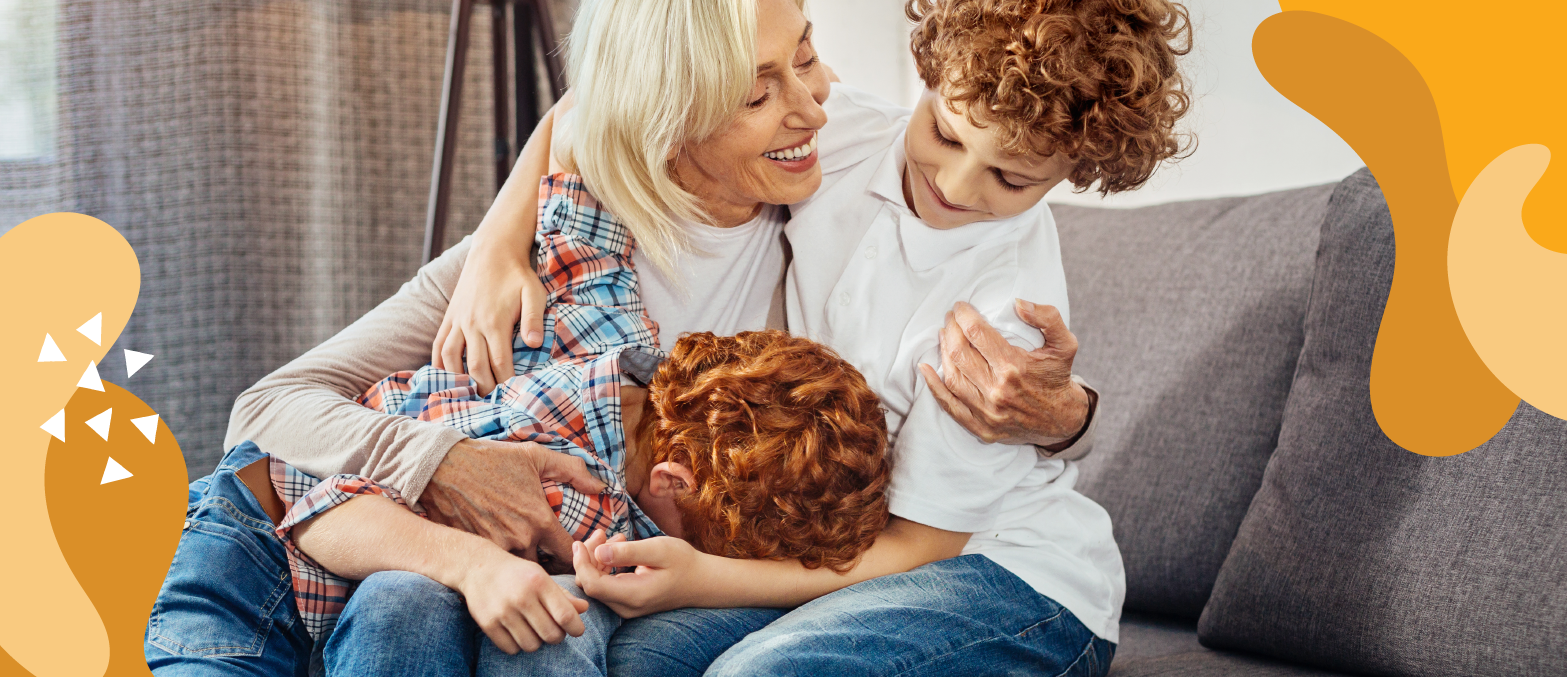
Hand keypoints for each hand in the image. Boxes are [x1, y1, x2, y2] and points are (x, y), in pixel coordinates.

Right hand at [420, 439, 606, 573]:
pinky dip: (501, 566)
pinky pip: (494, 567)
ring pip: (518, 572)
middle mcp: (519, 540)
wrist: (442, 466)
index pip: (568, 554)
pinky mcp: (474, 551)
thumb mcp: (535, 456)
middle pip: (545, 571)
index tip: (574, 554)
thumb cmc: (491, 459)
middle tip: (552, 564)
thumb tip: (600, 485)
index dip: (575, 557)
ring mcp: (495, 549)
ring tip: (530, 565)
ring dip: (526, 571)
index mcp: (539, 520)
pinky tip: (503, 561)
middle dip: (551, 570)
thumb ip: (572, 470)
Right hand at [432, 240, 544, 395]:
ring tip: (467, 396)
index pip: (499, 363)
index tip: (511, 398)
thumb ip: (534, 319)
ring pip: (451, 358)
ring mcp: (458, 321)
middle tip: (491, 405)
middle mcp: (472, 324)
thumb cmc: (518, 275)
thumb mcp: (534, 293)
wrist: (493, 251)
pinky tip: (443, 377)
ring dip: (458, 380)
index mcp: (494, 322)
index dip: (505, 383)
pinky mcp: (450, 317)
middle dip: (484, 388)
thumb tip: (535, 344)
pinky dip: (439, 363)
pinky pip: (439, 344)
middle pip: (476, 366)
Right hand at [458, 548, 590, 653]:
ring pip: (532, 645)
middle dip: (557, 636)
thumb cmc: (517, 574)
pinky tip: (517, 632)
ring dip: (537, 642)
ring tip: (534, 630)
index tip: (576, 630)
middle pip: (551, 635)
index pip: (566, 616)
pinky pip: (511, 648)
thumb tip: (584, 609)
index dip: (576, 628)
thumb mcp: (541, 577)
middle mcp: (522, 597)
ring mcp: (503, 611)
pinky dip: (517, 645)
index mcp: (539, 583)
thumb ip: (563, 595)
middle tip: (554, 629)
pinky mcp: (488, 623)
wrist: (478, 567)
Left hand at [572, 534, 705, 617]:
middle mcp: (626, 607)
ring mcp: (626, 608)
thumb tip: (599, 552)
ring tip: (617, 537)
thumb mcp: (659, 550)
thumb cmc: (684, 562)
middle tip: (602, 533)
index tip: (580, 542)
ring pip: (597, 585)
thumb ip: (629, 552)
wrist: (702, 581)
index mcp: (634, 595)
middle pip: (591, 585)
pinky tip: (619, 548)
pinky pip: (606, 585)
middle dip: (589, 557)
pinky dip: (607, 565)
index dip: (581, 564)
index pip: (592, 585)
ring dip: (598, 559)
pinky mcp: (627, 602)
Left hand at [918, 300, 1090, 447]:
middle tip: (951, 318)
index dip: (964, 315)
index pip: (977, 333)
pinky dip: (934, 387)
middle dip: (951, 330)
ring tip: (944, 335)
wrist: (1062, 421)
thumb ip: (1047, 318)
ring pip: (952, 376)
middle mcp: (997, 391)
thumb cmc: (1058, 377)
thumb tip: (1018, 303)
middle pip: (959, 353)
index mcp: (1014, 367)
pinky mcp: (981, 427)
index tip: (961, 307)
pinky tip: (924, 370)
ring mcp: (987, 412)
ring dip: (943, 352)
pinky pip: (950, 406)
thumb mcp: (1065, 344)